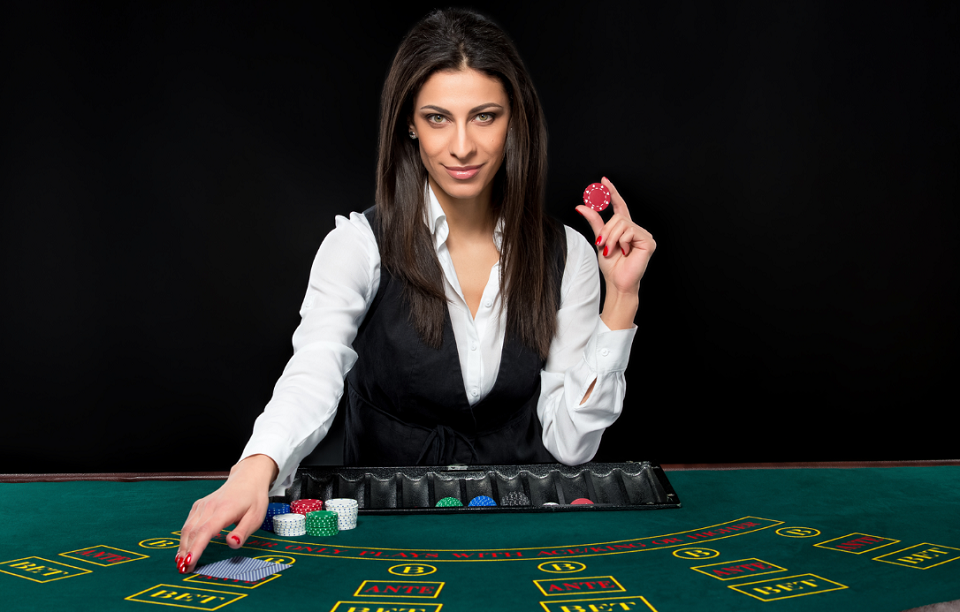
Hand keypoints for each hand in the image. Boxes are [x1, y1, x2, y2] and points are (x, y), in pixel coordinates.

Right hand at [175, 454, 276, 573]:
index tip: (189, 562)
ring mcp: (202, 505)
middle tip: (184, 570)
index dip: (196, 547)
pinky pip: (188, 523)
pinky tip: (183, 549)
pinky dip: (184, 538)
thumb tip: (232, 544)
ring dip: (183, 547)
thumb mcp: (256, 517)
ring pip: (187, 528)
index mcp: (224, 510)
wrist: (247, 479)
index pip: (206, 531)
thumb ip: (243, 532)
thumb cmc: (253, 499)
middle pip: (193, 532)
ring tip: (180, 564)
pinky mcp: (199, 506)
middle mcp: (210, 507)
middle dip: (186, 552)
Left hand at [576, 177, 655, 297]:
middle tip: (603, 245)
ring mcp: (643, 234)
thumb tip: (581, 206)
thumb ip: (594, 222)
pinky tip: (625, 252)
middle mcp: (635, 229)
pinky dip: (622, 242)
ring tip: (613, 251)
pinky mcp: (648, 241)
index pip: (619, 206)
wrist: (618, 282)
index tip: (604, 180)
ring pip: (622, 224)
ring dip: (612, 238)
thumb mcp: (600, 240)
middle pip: (617, 217)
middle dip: (606, 231)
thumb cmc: (611, 266)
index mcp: (624, 228)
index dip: (612, 193)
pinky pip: (630, 232)